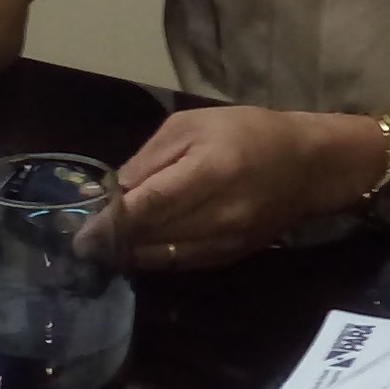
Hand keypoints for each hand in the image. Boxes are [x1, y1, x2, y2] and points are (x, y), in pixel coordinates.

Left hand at [98, 106, 378, 272]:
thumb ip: (151, 157)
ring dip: (132, 252)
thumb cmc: (247, 131)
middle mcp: (218, 213)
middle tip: (86, 238)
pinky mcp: (233, 256)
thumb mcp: (192, 125)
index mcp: (208, 171)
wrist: (309, 164)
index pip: (148, 206)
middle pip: (152, 237)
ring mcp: (227, 240)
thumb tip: (115, 190)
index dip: (110, 223)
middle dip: (115, 240)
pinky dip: (157, 257)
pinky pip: (183, 263)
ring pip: (164, 256)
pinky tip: (140, 247)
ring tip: (108, 243)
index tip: (80, 233)